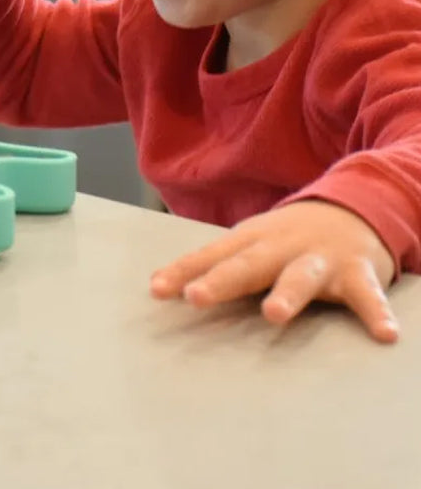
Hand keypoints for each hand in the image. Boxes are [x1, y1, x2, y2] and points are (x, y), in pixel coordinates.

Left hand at [150, 200, 398, 342]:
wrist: (351, 206)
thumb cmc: (286, 237)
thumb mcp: (249, 243)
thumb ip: (212, 264)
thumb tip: (157, 284)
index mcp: (250, 241)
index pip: (209, 257)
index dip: (182, 272)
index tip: (156, 290)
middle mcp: (280, 247)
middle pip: (247, 265)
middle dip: (221, 281)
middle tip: (196, 296)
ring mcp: (319, 258)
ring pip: (300, 277)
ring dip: (288, 295)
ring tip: (273, 315)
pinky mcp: (358, 271)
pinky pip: (368, 295)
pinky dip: (376, 312)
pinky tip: (384, 334)